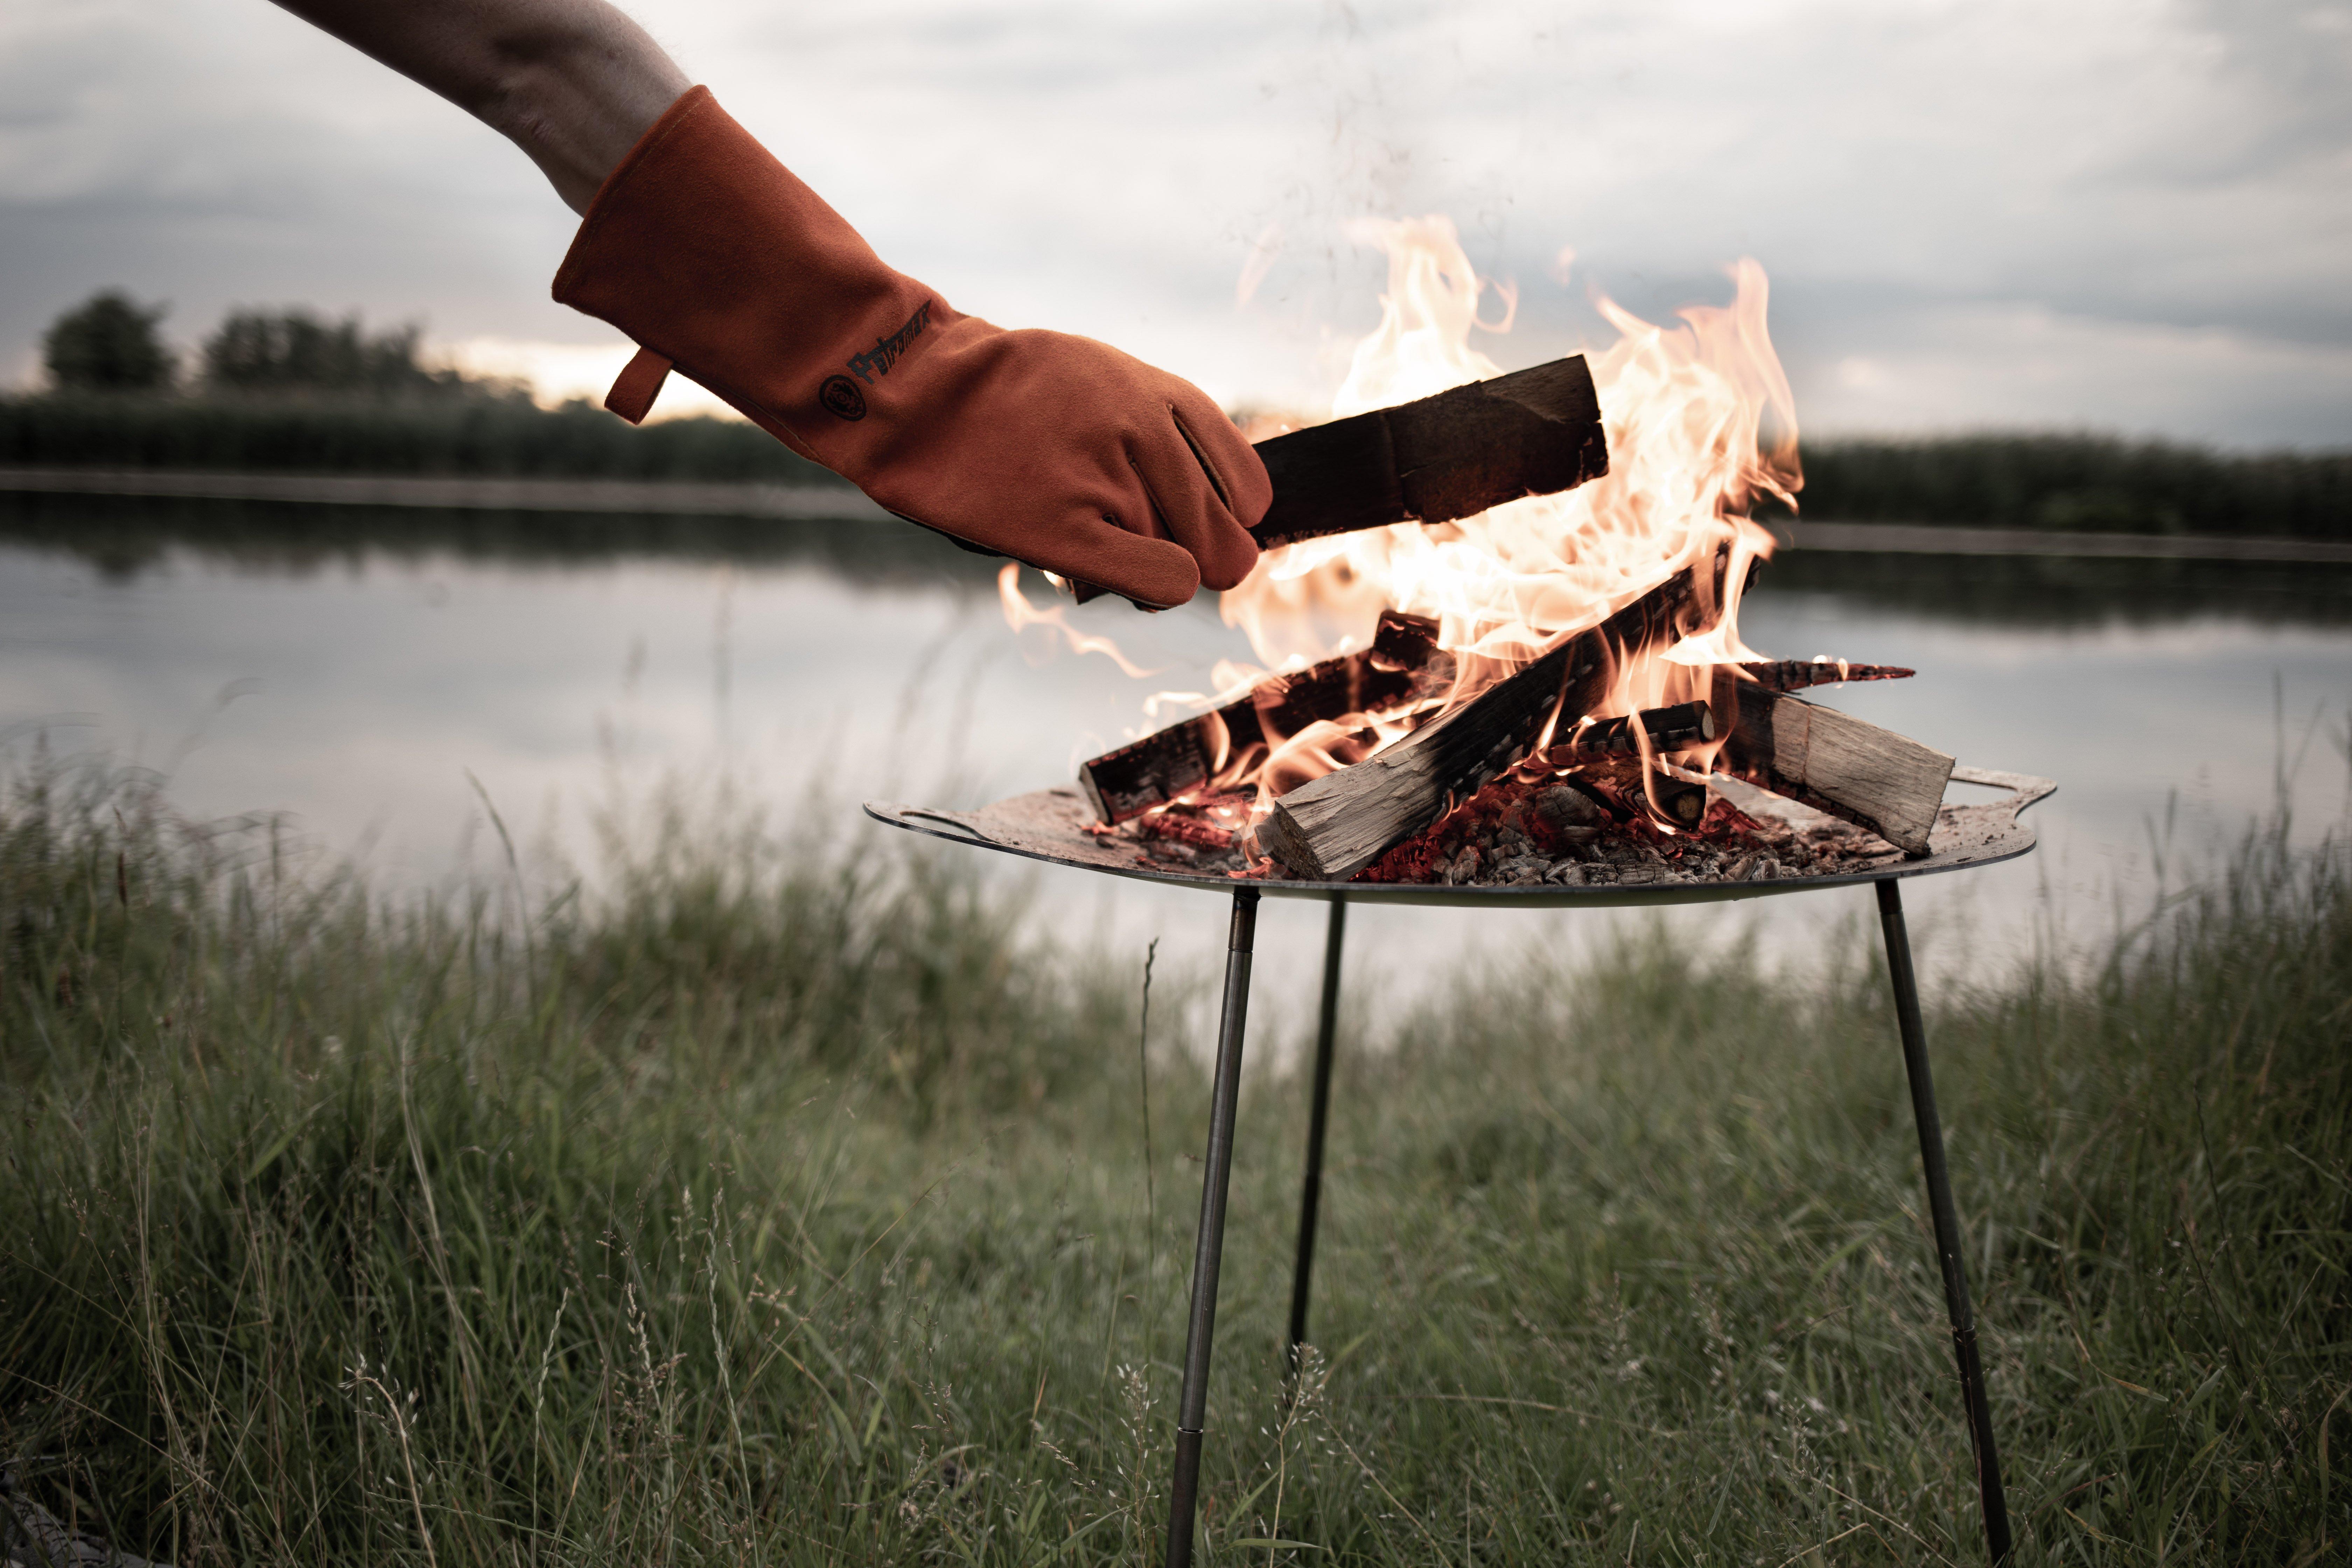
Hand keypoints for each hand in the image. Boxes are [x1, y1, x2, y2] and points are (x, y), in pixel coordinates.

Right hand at [557, 89, 1265, 607]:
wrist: (908, 390)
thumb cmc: (999, 396)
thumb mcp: (1098, 380)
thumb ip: (1159, 434)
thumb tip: (1210, 513)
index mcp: (1164, 398)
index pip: (1252, 492)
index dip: (1222, 523)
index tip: (1182, 528)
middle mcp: (1152, 436)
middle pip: (1225, 544)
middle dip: (1187, 559)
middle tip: (1124, 546)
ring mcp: (1113, 480)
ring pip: (1189, 568)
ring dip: (1142, 573)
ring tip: (1072, 534)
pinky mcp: (1069, 527)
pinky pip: (1163, 582)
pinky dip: (1151, 590)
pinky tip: (1097, 573)